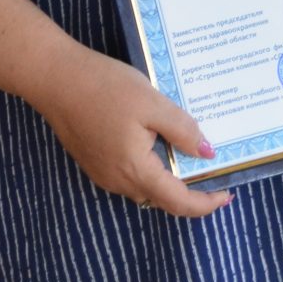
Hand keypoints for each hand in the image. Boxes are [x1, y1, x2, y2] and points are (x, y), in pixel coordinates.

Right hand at [39, 42, 230, 220]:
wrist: (54, 78)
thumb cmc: (105, 87)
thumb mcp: (153, 103)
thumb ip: (183, 130)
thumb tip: (208, 154)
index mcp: (137, 171)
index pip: (178, 202)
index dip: (206, 203)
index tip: (227, 193)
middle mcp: (119, 182)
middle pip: (163, 199)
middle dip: (191, 191)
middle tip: (214, 171)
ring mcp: (103, 175)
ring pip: (146, 187)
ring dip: (170, 179)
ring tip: (191, 155)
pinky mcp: (94, 162)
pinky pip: (130, 175)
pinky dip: (151, 168)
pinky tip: (160, 144)